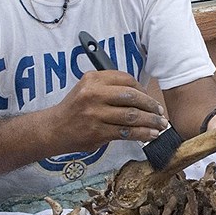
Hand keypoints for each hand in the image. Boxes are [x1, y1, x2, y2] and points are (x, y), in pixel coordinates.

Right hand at [53, 70, 168, 149]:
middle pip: (132, 96)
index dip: (143, 89)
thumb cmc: (75, 109)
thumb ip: (110, 88)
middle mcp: (93, 94)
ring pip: (131, 115)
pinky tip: (151, 135)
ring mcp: (95, 113)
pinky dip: (142, 134)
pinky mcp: (97, 131)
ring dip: (150, 121)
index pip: (126, 79)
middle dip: (150, 105)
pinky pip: (126, 132)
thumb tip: (142, 94)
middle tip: (160, 112)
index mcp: (93, 79)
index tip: (150, 99)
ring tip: (160, 125)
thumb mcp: (87, 89)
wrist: (54, 129)